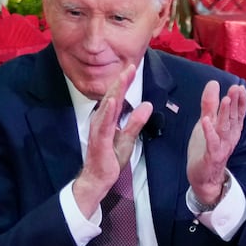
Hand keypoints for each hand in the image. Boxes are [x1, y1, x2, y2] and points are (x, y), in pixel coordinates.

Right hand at [70, 64, 152, 220]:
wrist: (98, 179)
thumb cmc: (109, 159)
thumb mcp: (128, 138)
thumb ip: (136, 122)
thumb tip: (147, 105)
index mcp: (108, 119)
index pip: (117, 96)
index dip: (125, 82)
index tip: (133, 67)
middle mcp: (101, 121)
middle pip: (111, 97)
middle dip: (121, 81)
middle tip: (131, 66)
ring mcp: (98, 130)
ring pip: (108, 107)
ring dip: (115, 91)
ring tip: (123, 77)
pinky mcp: (99, 141)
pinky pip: (104, 124)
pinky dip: (109, 111)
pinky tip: (114, 101)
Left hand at [187, 80, 245, 208]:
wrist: (203, 177)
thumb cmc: (207, 148)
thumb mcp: (207, 123)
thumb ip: (210, 104)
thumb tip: (213, 83)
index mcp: (230, 129)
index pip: (238, 112)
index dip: (240, 100)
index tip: (240, 87)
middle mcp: (229, 137)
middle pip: (234, 118)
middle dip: (235, 103)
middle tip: (236, 89)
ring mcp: (221, 147)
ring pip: (225, 129)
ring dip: (226, 114)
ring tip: (225, 100)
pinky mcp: (212, 156)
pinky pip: (211, 143)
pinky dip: (209, 132)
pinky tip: (206, 121)